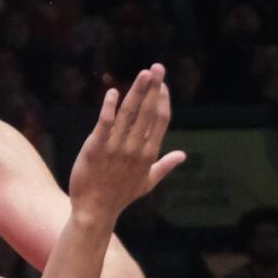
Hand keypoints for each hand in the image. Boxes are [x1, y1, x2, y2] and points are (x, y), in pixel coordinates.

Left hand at [69, 64, 185, 224]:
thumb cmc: (120, 195)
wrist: (95, 210)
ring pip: (129, 114)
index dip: (162, 100)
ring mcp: (116, 148)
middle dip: (153, 88)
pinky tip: (113, 93)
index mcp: (148, 154)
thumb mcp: (147, 182)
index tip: (162, 84)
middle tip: (157, 67)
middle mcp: (135, 149)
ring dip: (137, 92)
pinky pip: (105, 124)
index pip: (159, 121)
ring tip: (143, 73)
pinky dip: (110, 108)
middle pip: (147, 112)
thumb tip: (183, 155)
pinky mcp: (95, 148)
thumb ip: (165, 165)